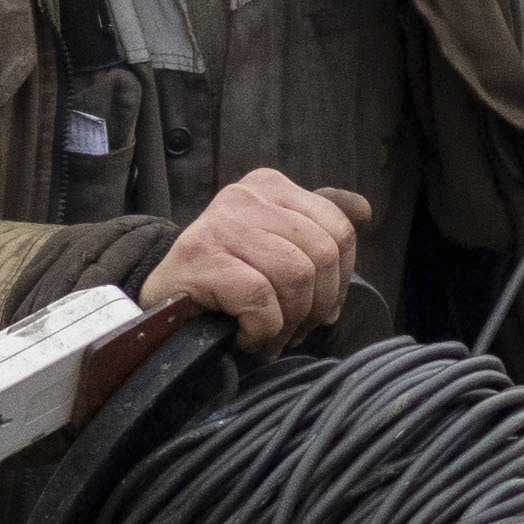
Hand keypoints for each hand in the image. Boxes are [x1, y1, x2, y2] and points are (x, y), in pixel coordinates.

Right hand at [140, 170, 367, 346]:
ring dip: (288, 322)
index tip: (320, 309)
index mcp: (270, 187)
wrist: (158, 307)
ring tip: (269, 335)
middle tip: (293, 330)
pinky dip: (261, 330)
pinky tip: (245, 337)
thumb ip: (317, 226)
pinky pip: (261, 299)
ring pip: (296, 276)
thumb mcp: (273, 246)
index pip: (339, 228)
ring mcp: (222, 223)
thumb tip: (364, 210)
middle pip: (323, 254)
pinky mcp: (202, 257)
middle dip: (316, 306)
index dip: (340, 280)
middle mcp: (247, 196)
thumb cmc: (222, 283)